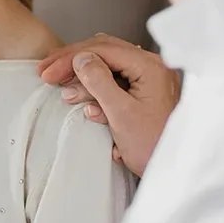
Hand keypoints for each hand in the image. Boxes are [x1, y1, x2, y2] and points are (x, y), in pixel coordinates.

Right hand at [37, 33, 180, 176]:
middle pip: (104, 52)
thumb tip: (81, 58)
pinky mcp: (145, 92)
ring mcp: (150, 79)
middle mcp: (152, 67)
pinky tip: (86, 103)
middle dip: (74, 63)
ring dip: (84, 77)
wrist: (175, 172)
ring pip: (108, 66)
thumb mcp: (121, 114)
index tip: (49, 73)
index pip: (102, 50)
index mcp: (150, 67)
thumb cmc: (154, 147)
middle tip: (48, 73)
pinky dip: (97, 88)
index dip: (71, 58)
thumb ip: (99, 82)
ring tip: (65, 92)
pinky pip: (116, 81)